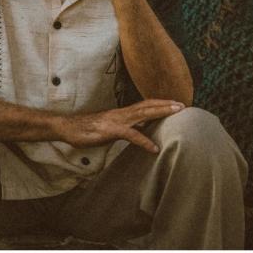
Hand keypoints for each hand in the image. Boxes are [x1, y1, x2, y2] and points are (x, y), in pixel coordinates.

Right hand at [55, 99, 186, 152]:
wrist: (68, 127)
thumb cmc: (87, 129)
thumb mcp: (110, 128)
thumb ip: (125, 128)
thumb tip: (139, 130)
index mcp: (122, 113)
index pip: (145, 105)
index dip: (160, 103)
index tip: (176, 104)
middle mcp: (122, 113)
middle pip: (148, 105)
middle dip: (166, 105)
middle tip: (183, 105)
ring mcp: (117, 120)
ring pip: (143, 114)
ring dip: (161, 113)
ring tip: (177, 114)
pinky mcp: (111, 130)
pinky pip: (131, 135)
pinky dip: (144, 141)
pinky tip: (154, 148)